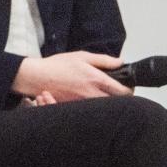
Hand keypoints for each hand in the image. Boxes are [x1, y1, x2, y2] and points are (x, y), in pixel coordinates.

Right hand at [12, 52, 130, 102]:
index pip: (124, 92)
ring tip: (102, 94)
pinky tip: (89, 99)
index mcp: (97, 80)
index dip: (129, 89)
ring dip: (108, 102)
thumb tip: (120, 62)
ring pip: (106, 108)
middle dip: (120, 97)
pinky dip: (95, 107)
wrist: (37, 77)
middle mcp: (93, 94)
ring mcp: (84, 103)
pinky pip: (92, 110)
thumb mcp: (81, 56)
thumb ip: (103, 60)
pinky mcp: (76, 108)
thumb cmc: (57, 65)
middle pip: (118, 103)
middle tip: (116, 91)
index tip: (126, 86)